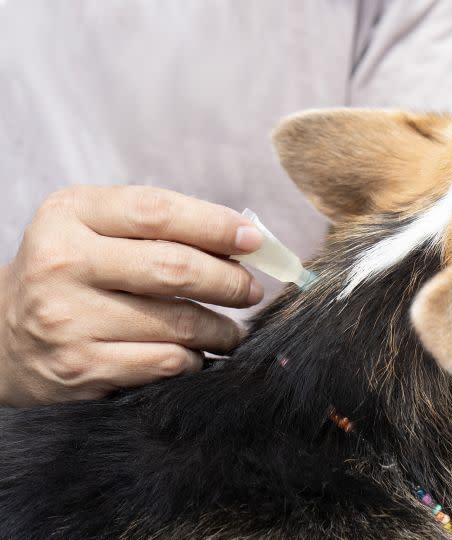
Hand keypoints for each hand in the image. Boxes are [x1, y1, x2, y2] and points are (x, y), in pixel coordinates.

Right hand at [0, 185, 263, 406]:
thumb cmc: (71, 272)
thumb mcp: (96, 228)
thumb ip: (160, 226)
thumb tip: (243, 240)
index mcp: (71, 214)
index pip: (157, 212)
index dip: (215, 225)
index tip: (254, 240)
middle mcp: (63, 263)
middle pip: (173, 268)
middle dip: (229, 281)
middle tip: (251, 290)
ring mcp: (68, 318)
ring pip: (178, 321)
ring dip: (221, 328)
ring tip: (232, 329)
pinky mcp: (80, 366)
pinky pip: (165, 362)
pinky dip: (195, 359)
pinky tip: (198, 353)